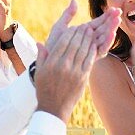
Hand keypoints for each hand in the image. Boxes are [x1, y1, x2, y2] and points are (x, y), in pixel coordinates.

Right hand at [34, 1, 120, 120]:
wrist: (54, 108)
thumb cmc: (44, 90)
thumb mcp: (39, 72)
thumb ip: (41, 57)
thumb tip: (40, 43)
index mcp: (52, 63)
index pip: (63, 42)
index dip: (70, 33)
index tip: (74, 27)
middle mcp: (64, 66)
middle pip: (75, 44)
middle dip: (81, 33)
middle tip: (86, 25)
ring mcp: (74, 72)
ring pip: (83, 50)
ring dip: (89, 39)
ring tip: (92, 32)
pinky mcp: (83, 77)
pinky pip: (89, 60)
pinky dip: (92, 50)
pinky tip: (95, 44)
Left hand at [42, 0, 120, 61]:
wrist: (47, 61)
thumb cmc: (53, 45)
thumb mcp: (59, 27)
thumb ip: (67, 15)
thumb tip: (74, 0)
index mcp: (83, 32)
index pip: (98, 22)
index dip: (107, 16)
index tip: (114, 9)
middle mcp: (89, 41)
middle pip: (104, 29)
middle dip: (112, 21)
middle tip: (119, 12)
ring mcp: (90, 49)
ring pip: (104, 38)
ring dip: (111, 29)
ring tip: (117, 21)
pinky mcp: (90, 58)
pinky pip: (101, 50)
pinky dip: (107, 42)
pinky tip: (111, 34)